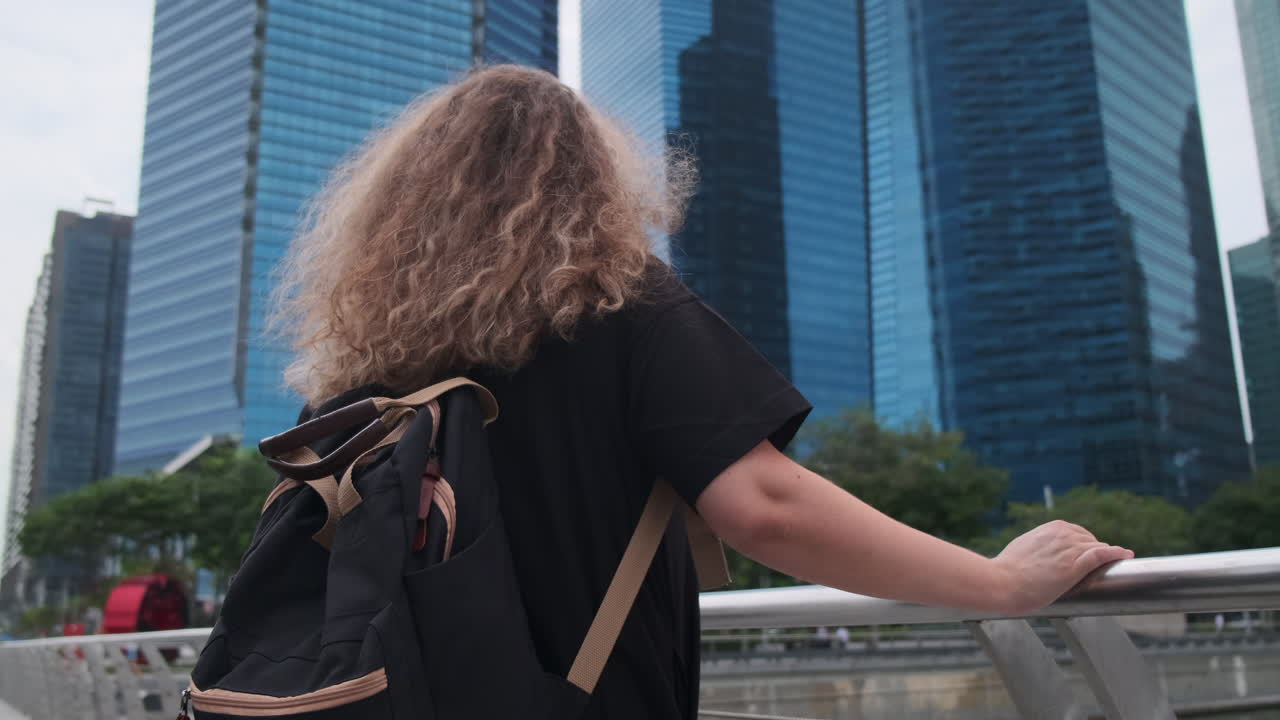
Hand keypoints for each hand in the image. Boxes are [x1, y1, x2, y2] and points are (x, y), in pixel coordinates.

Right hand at [992, 520, 1132, 615]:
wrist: (1001, 582)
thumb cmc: (1008, 569)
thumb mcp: (1025, 545)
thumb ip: (1041, 544)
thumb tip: (1044, 551)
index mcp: (1052, 527)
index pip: (1079, 533)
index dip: (1085, 546)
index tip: (1088, 556)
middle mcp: (1063, 533)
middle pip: (1091, 541)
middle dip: (1094, 553)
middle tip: (1098, 568)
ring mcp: (1070, 549)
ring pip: (1098, 549)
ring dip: (1107, 557)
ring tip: (1117, 565)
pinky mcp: (1074, 566)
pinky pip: (1101, 555)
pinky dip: (1116, 553)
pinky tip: (1126, 555)